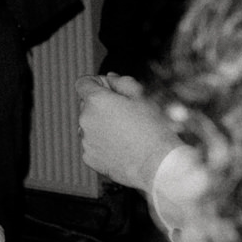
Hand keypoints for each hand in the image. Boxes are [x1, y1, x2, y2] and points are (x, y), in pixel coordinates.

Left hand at [76, 73, 181, 190]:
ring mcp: (85, 140)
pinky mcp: (89, 157)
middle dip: (102, 106)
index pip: (83, 83)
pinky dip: (103, 144)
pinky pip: (92, 145)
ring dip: (102, 126)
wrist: (157, 164)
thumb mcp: (142, 97)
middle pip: (87, 106)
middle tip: (126, 114)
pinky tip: (122, 148)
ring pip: (90, 126)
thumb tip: (110, 78)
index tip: (110, 90)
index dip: (97, 83)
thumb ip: (122, 82)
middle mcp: (85, 119)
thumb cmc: (153, 128)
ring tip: (127, 134)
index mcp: (96, 100)